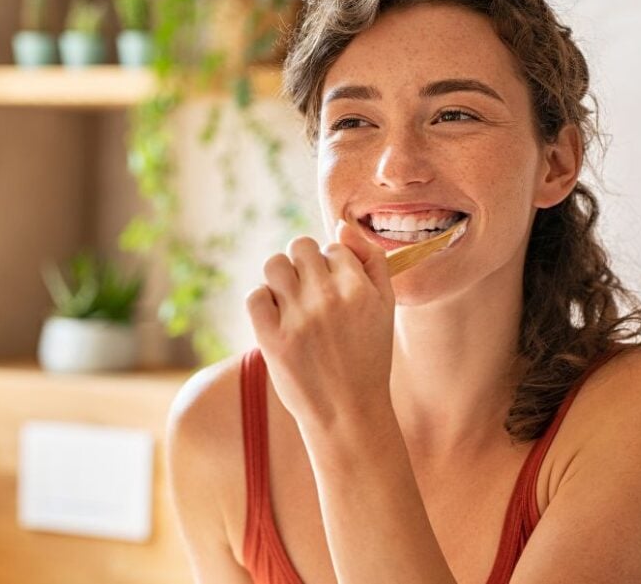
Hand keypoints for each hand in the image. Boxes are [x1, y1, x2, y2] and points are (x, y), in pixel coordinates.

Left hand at [246, 220, 395, 429]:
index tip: (334, 291)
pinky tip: (277, 318)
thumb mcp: (386, 307)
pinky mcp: (272, 339)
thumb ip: (372, 261)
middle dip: (304, 264)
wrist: (349, 413)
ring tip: (291, 301)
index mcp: (359, 288)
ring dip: (280, 278)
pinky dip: (263, 302)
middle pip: (300, 246)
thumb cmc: (368, 358)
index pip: (333, 247)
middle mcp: (328, 298)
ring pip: (274, 265)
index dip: (332, 265)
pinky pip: (255, 296)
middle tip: (310, 293)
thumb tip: (341, 225)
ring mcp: (298, 319)